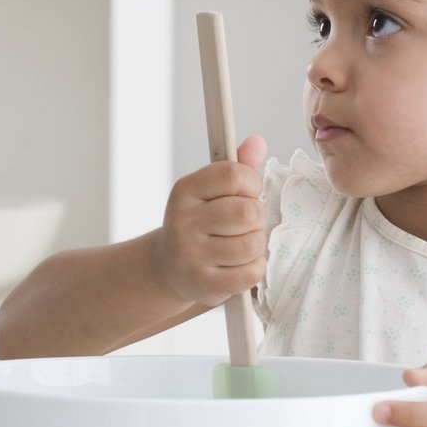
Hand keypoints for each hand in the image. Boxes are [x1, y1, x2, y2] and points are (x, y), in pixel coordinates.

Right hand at [152, 135, 267, 307]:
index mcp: (185, 190)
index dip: (251, 183)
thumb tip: (258, 142)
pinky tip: (240, 265)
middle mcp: (183, 221)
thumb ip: (237, 167)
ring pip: (252, 244)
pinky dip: (254, 268)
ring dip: (256, 244)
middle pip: (247, 212)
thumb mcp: (210, 192)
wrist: (168, 268)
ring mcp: (191, 255)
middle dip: (256, 217)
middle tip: (246, 223)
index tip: (247, 192)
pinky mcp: (204, 284)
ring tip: (242, 244)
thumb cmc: (199, 223)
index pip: (233, 175)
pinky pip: (251, 272)